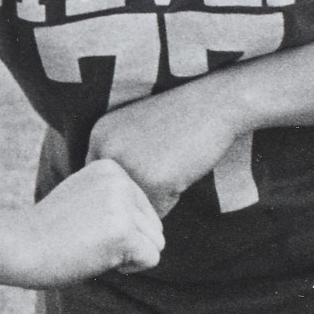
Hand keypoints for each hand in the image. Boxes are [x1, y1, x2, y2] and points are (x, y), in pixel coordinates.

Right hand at [10, 160, 166, 285]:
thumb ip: (115, 199)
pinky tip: (100, 258)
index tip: (86, 226)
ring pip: (156, 242)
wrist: (19, 245)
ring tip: (94, 248)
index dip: (121, 226)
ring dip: (129, 254)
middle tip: (90, 241)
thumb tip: (153, 221)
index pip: (144, 207)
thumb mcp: (84, 198)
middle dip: (130, 241)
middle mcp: (121, 180)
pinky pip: (151, 258)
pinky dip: (130, 268)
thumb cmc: (48, 230)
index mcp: (111, 167)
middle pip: (154, 224)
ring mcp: (123, 205)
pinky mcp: (124, 232)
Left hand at [85, 80, 244, 217]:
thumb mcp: (135, 128)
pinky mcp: (152, 181)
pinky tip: (182, 172)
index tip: (147, 168)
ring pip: (136, 206)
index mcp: (99, 135)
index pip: (101, 181)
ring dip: (156, 195)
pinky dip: (172, 198)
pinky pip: (158, 210)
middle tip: (164, 165)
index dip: (125, 182)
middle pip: (117, 197)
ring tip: (174, 166)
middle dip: (140, 190)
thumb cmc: (181, 117)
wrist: (214, 103)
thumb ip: (117, 155)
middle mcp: (106, 151)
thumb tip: (112, 200)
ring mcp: (127, 166)